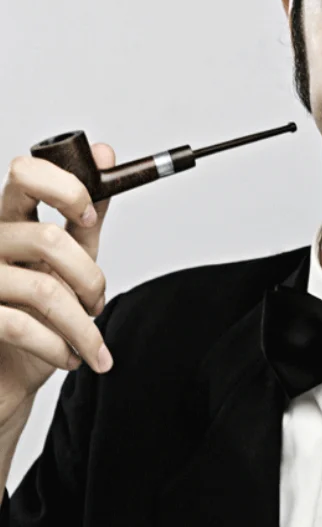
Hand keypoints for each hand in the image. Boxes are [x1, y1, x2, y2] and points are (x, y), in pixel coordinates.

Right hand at [0, 144, 115, 438]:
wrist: (6, 372)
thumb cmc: (37, 308)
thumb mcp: (69, 257)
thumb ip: (85, 214)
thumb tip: (105, 154)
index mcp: (9, 218)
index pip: (24, 174)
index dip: (64, 188)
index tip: (89, 213)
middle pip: (47, 238)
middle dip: (90, 277)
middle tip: (99, 302)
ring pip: (45, 290)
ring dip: (83, 326)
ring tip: (91, 344)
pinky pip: (23, 326)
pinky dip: (58, 347)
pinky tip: (68, 357)